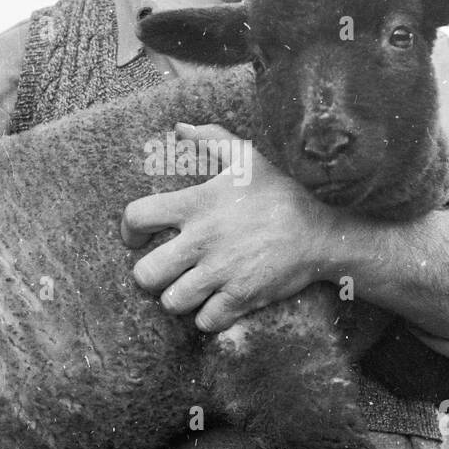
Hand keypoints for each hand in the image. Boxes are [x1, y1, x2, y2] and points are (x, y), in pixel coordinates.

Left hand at [121, 121, 333, 331]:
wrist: (319, 234)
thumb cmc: (280, 194)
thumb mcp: (247, 157)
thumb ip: (210, 138)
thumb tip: (179, 127)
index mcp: (197, 205)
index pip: (138, 217)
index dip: (129, 230)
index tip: (136, 238)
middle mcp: (202, 241)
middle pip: (146, 274)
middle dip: (150, 275)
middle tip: (164, 270)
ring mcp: (220, 273)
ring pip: (172, 302)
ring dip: (177, 298)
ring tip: (188, 289)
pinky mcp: (240, 297)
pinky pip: (205, 321)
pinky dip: (206, 318)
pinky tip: (214, 304)